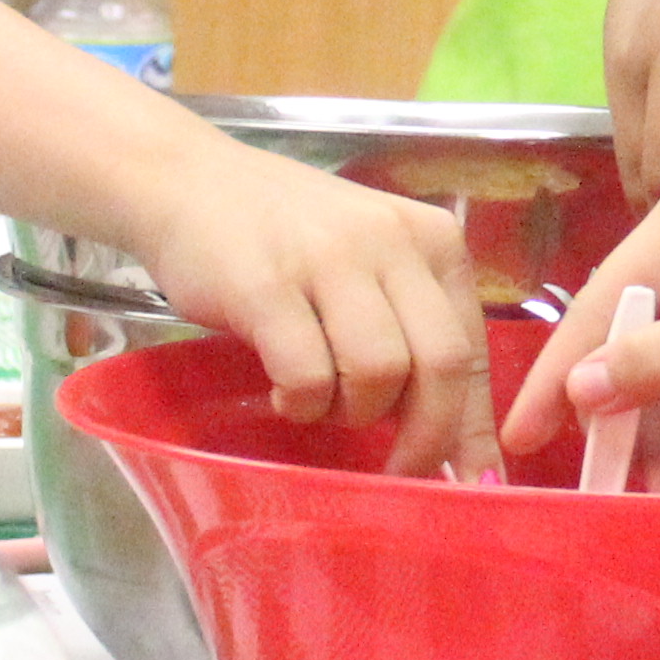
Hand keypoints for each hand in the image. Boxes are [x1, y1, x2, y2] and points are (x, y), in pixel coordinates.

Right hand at [130, 146, 491, 476]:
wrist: (185, 180)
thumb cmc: (284, 236)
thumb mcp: (368, 266)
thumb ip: (414, 333)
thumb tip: (461, 448)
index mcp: (431, 239)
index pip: (473, 347)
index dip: (475, 426)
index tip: (474, 480)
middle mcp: (391, 240)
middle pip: (441, 365)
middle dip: (425, 436)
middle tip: (395, 469)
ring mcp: (328, 259)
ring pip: (378, 375)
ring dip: (349, 413)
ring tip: (317, 400)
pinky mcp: (266, 286)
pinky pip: (307, 376)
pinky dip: (300, 403)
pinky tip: (281, 390)